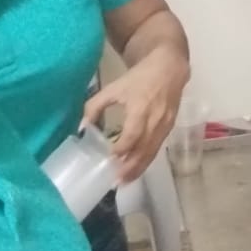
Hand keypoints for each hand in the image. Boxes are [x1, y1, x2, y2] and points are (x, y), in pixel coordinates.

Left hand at [82, 48, 189, 182]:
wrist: (169, 68)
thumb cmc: (139, 77)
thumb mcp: (114, 88)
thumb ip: (95, 106)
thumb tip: (81, 127)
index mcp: (141, 108)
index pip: (132, 134)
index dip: (121, 148)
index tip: (109, 159)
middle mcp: (155, 119)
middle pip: (144, 148)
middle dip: (130, 166)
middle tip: (116, 181)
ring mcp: (165, 125)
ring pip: (152, 152)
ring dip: (139, 168)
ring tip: (125, 181)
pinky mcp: (169, 128)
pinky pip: (157, 148)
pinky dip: (147, 160)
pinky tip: (136, 169)